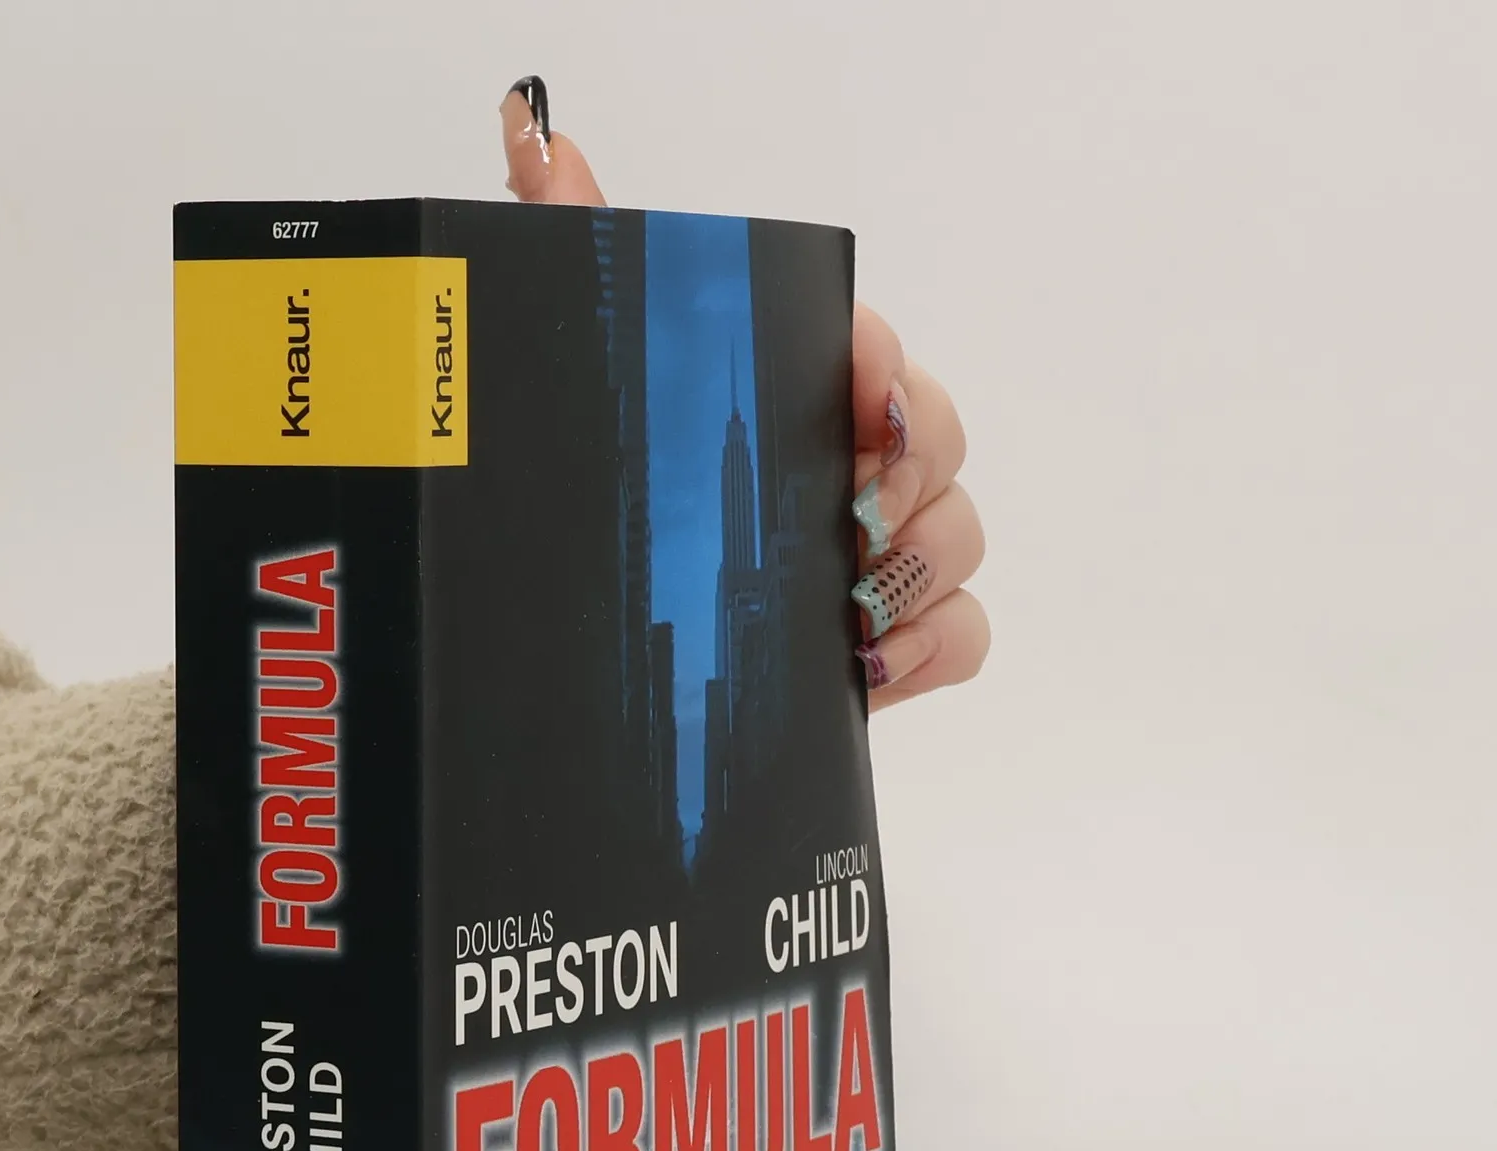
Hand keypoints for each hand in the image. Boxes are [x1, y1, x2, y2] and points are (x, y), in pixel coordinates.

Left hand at [501, 79, 989, 710]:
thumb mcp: (582, 373)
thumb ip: (570, 245)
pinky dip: (933, 646)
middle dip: (912, 469)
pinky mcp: (889, 643)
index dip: (878, 358)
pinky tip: (869, 663)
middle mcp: (843, 467)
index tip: (861, 385)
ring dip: (919, 564)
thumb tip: (538, 137)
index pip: (868, 347)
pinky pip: (963, 633)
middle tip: (850, 512)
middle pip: (939, 438)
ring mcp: (875, 555)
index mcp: (790, 395)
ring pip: (959, 534)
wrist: (603, 651)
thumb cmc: (603, 500)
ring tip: (850, 599)